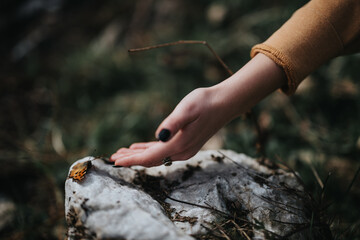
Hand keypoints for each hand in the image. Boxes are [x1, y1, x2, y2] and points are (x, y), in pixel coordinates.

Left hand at [110, 53, 285, 166]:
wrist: (224, 103)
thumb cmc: (205, 102)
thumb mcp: (187, 108)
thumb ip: (172, 123)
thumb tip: (158, 136)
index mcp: (179, 144)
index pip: (150, 157)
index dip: (131, 160)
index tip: (115, 161)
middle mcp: (181, 151)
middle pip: (152, 159)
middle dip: (132, 159)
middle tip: (113, 157)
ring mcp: (185, 150)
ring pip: (157, 156)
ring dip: (139, 155)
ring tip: (123, 153)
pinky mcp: (186, 144)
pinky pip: (164, 151)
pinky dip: (150, 150)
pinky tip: (140, 147)